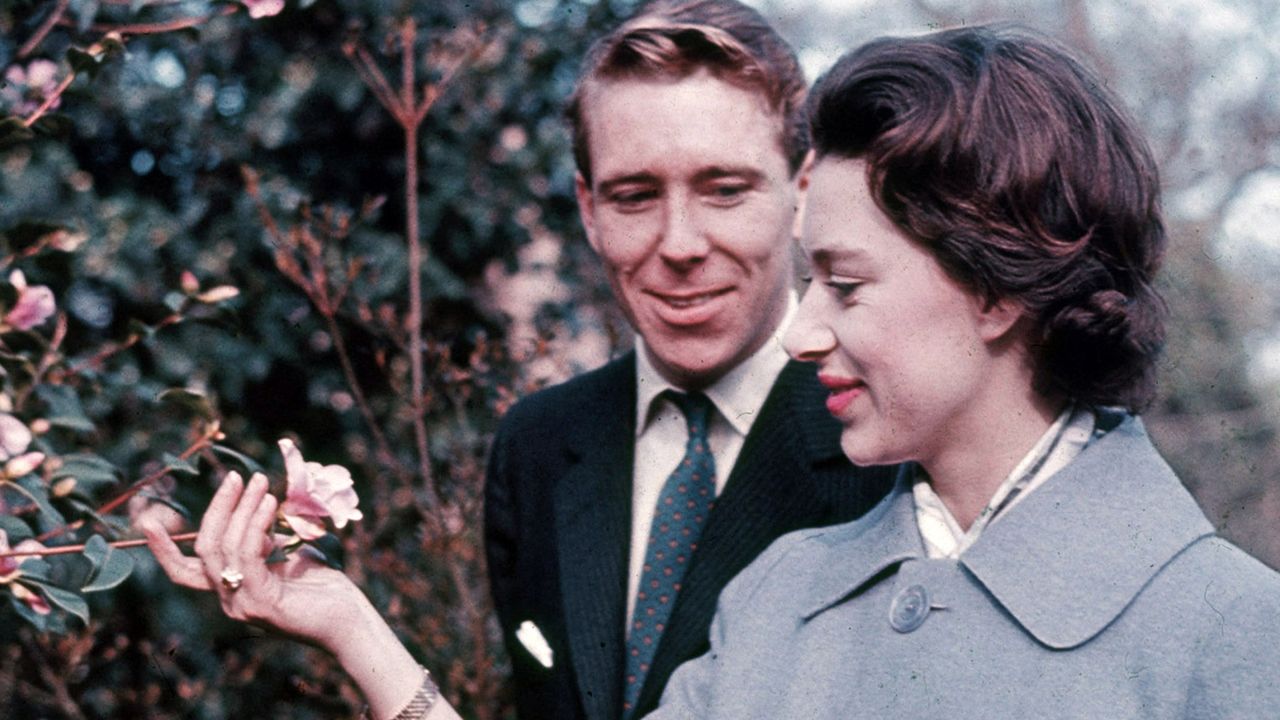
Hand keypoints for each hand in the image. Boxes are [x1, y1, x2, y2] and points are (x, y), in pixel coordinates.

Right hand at [141, 470, 363, 652]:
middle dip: (218, 508)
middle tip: (236, 478)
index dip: (164, 549)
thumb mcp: (287, 555)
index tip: (147, 522)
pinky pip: (247, 554)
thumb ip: (265, 538)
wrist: (349, 620)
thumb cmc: (323, 588)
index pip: (185, 572)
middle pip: (204, 548)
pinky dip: (255, 524)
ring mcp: (242, 604)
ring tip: (261, 483)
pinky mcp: (260, 601)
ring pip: (224, 547)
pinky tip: (270, 504)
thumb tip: (256, 507)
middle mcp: (229, 600)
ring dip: (241, 509)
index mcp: (230, 590)